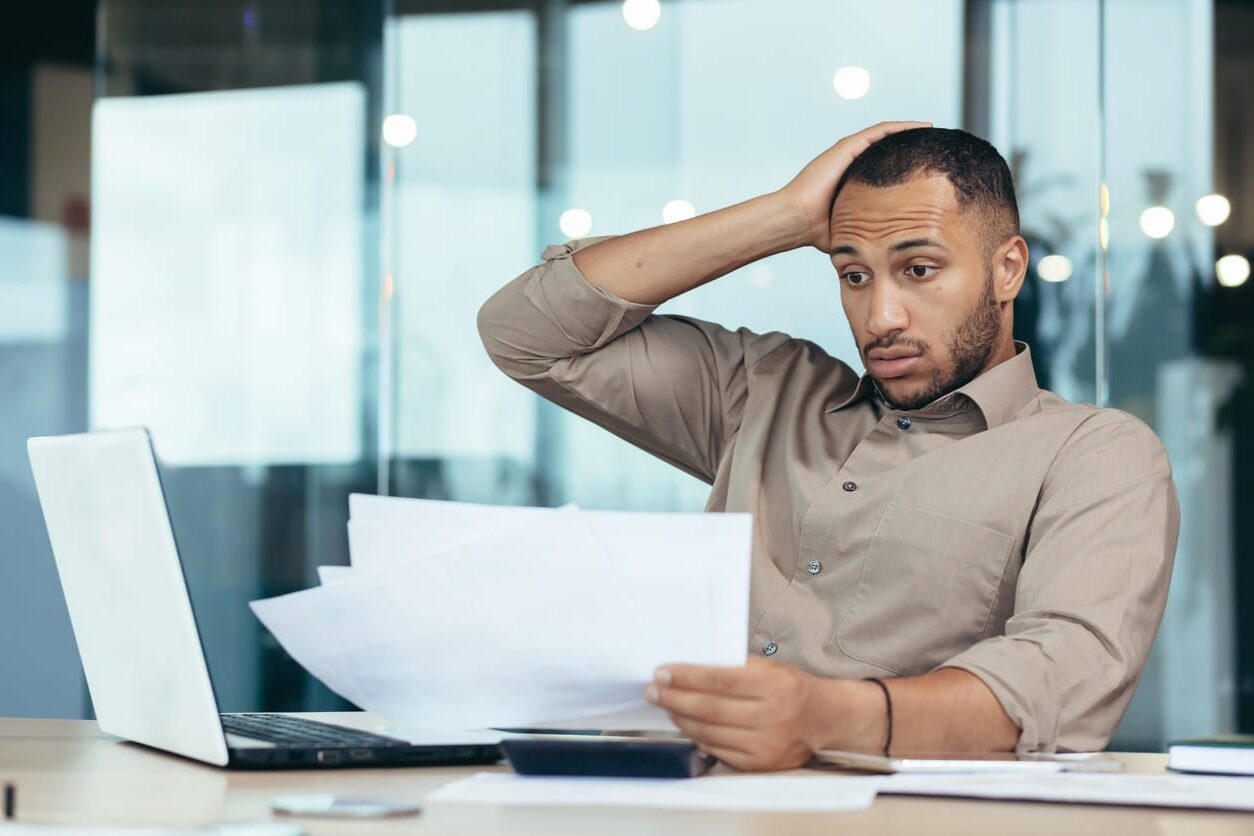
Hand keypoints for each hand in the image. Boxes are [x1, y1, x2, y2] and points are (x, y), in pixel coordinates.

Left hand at [644, 656, 825, 770]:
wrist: (823, 718)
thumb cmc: (791, 687)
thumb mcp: (769, 667)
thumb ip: (733, 666)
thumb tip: (689, 667)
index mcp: (774, 685)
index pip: (719, 681)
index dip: (686, 677)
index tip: (662, 673)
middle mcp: (771, 717)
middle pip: (709, 708)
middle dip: (674, 698)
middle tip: (653, 690)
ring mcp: (765, 744)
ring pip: (709, 731)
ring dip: (680, 717)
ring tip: (665, 704)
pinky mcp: (759, 764)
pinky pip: (717, 750)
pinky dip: (696, 736)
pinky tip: (685, 723)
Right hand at [776, 120, 931, 251]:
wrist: (797, 220)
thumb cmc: (817, 230)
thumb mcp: (853, 229)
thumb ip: (868, 231)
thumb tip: (888, 248)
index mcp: (854, 180)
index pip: (886, 168)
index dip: (906, 165)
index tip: (927, 167)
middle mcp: (852, 163)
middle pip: (888, 148)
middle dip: (910, 145)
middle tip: (935, 146)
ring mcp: (848, 152)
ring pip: (886, 135)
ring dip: (909, 131)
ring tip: (931, 130)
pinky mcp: (847, 146)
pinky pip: (880, 132)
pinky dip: (900, 127)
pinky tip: (919, 126)